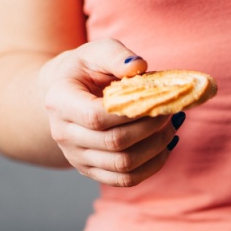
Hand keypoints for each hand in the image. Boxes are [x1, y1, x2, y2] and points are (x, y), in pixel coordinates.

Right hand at [38, 39, 182, 186]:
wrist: (67, 93)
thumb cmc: (86, 69)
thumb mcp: (97, 51)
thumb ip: (116, 55)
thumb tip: (138, 67)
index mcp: (60, 101)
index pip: (96, 117)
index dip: (131, 113)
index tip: (157, 100)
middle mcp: (63, 134)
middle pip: (114, 143)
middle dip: (151, 128)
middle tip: (170, 111)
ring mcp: (76, 156)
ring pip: (123, 165)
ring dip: (156, 147)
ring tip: (170, 127)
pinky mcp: (91, 170)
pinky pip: (126, 179)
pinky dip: (152, 166)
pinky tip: (164, 146)